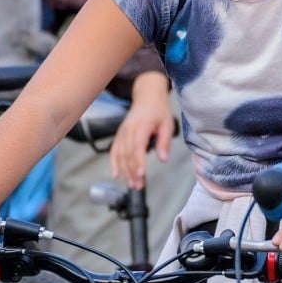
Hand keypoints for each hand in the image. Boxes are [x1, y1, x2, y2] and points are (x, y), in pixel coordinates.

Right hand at [109, 73, 173, 188]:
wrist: (147, 96)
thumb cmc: (158, 110)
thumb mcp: (167, 124)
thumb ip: (164, 142)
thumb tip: (163, 159)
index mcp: (141, 127)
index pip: (137, 147)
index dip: (138, 162)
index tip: (141, 175)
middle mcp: (128, 130)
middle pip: (127, 154)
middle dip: (132, 172)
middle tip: (139, 186)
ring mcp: (122, 132)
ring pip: (120, 155)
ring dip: (125, 171)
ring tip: (132, 185)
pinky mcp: (120, 135)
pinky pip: (114, 150)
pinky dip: (114, 163)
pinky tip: (116, 175)